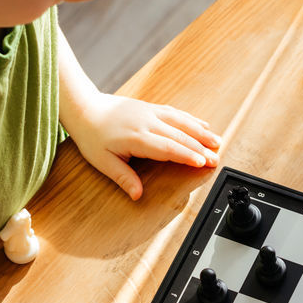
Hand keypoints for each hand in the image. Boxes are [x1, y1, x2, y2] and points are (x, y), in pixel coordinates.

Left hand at [68, 93, 222, 199]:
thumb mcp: (103, 162)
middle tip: (216, 159)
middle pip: (179, 136)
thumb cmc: (92, 137)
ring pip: (182, 122)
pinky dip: (192, 120)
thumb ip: (123, 178)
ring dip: (201, 133)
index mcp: (136, 138)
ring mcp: (151, 113)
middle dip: (200, 148)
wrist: (85, 108)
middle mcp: (147, 123)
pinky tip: (203, 126)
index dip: (186, 155)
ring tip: (217, 142)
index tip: (201, 163)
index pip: (167, 147)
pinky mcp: (152, 108)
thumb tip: (137, 195)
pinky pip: (176, 113)